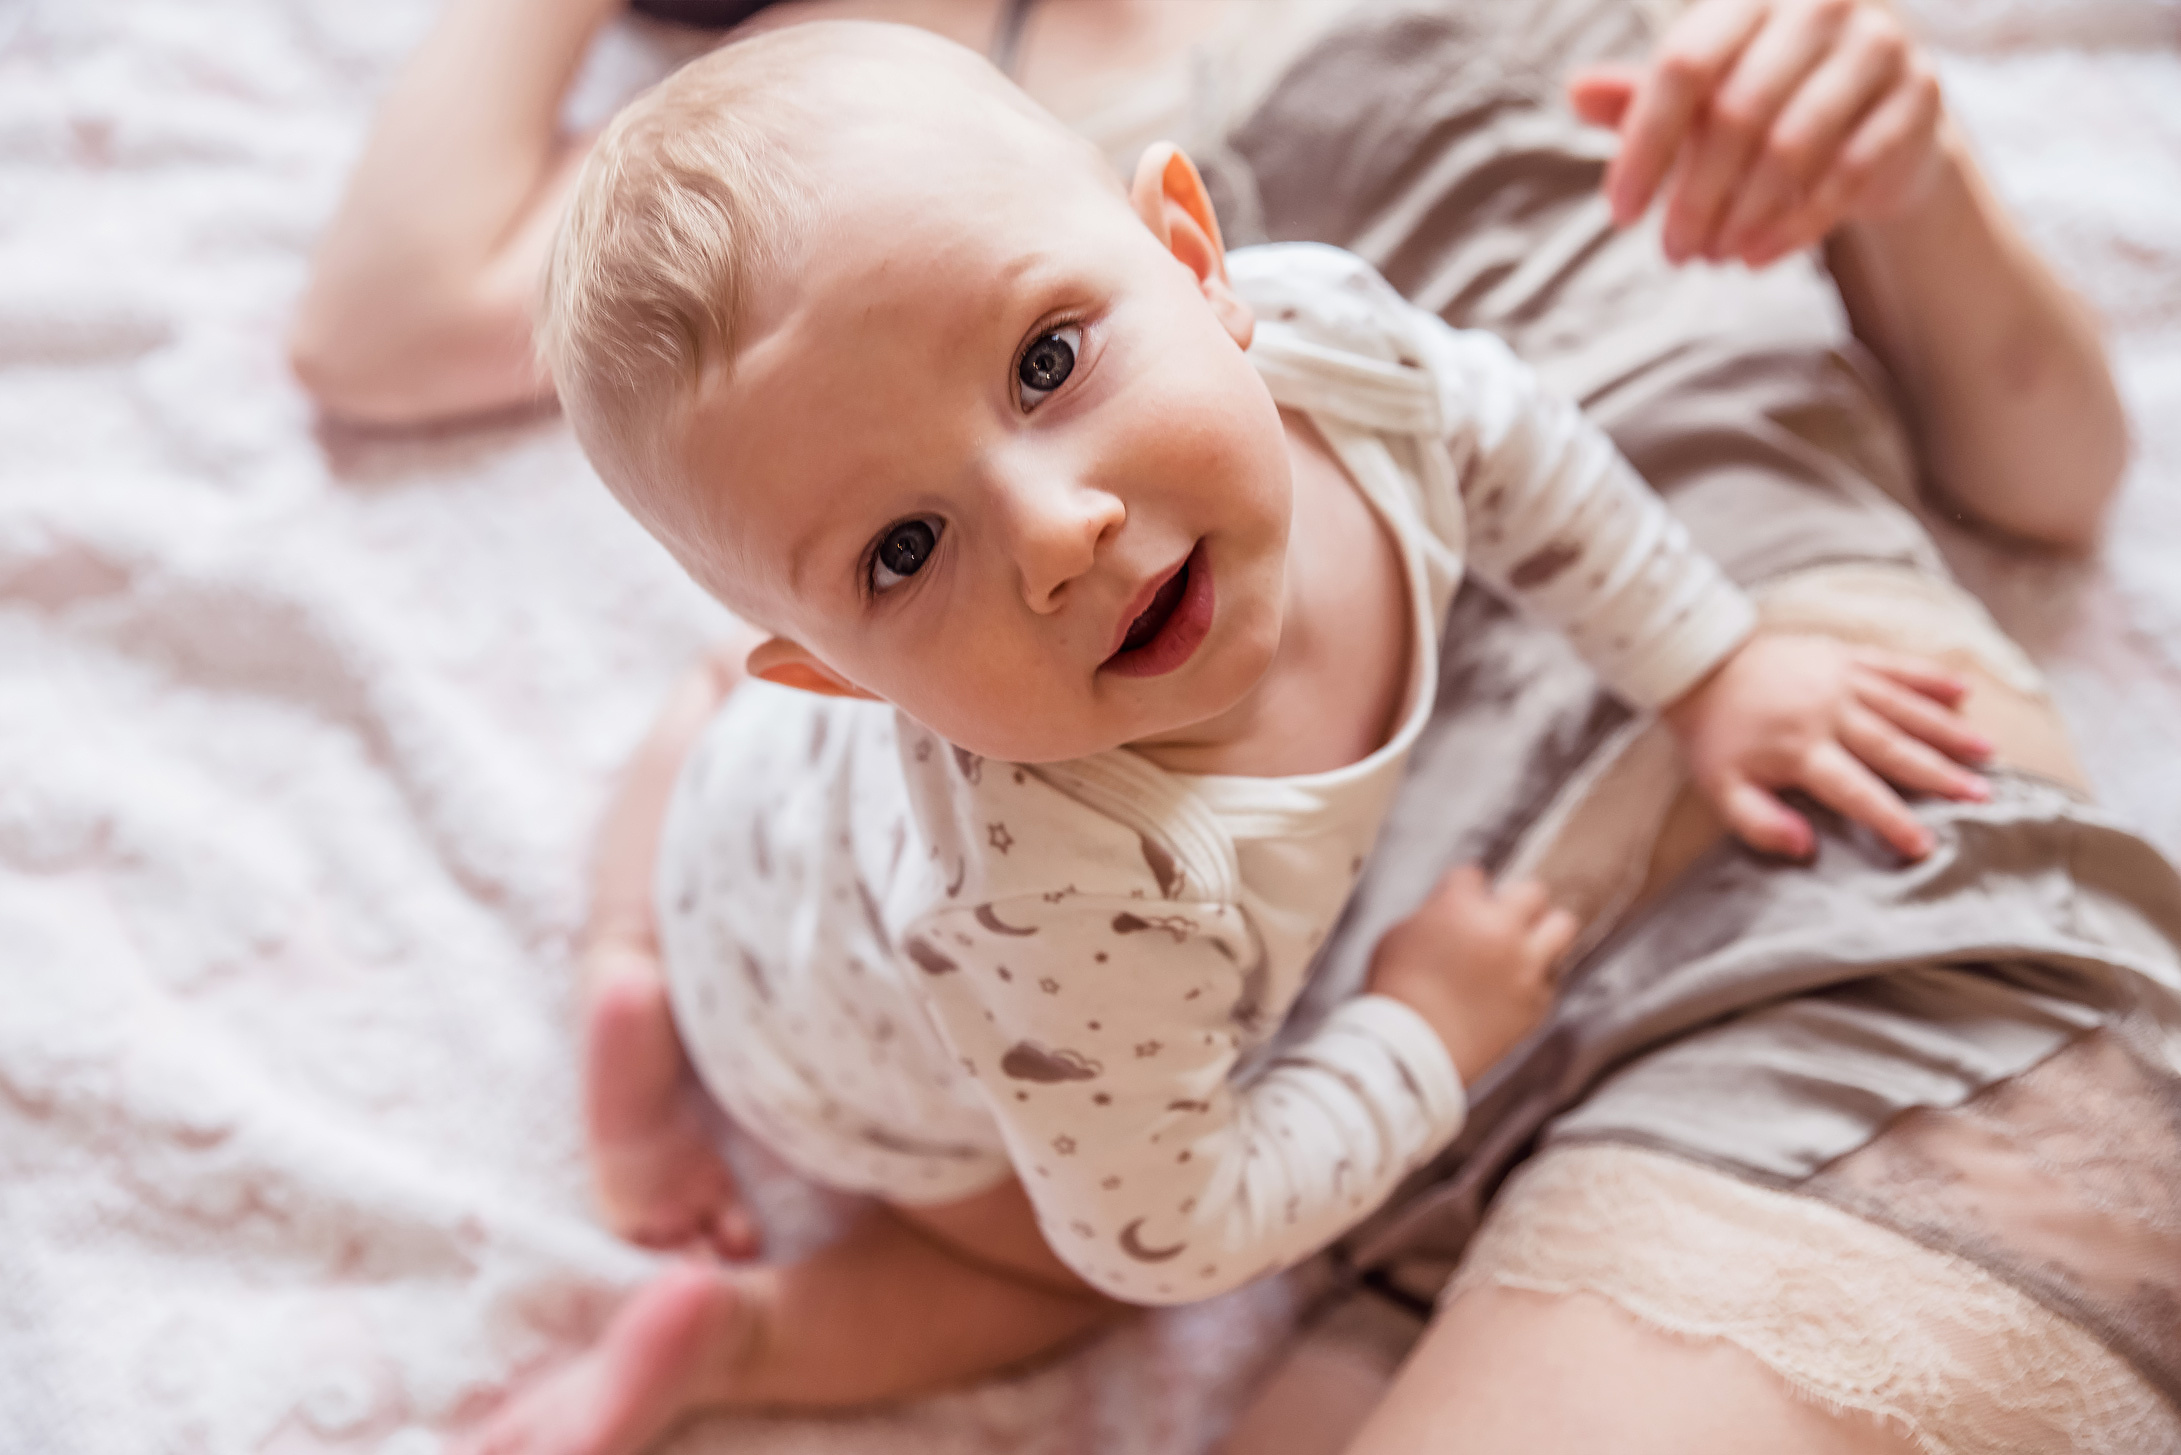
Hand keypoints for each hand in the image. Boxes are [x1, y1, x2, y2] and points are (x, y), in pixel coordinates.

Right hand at [1367, 866, 1576, 1083]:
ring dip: (1543, 931)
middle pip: (1531, 892)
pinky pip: (1551, 976)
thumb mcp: (1398, 936)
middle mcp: (1501, 930)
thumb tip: (1450, 908)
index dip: (1463, 891)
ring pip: (1562, 926)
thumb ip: (1432, 913)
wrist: (1412, 1051)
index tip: (1458, 905)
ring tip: (1525, 944)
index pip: (1474, 876)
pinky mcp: (1536, 1002)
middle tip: (1498, 920)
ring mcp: (1525, 967)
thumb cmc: (1396, 992)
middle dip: (1513, 903)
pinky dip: (1536, 977)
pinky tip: (1513, 985)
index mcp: (1460, 908)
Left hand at [1567, 0, 1947, 266]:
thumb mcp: (1701, 95)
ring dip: (1741, 216)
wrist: (1876, 114)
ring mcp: (1878, 45)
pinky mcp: (1918, 97)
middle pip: (1737, 113)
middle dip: (1694, 196)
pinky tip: (1755, 257)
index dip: (1644, 145)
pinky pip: (1847, 173)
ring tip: (1711, 257)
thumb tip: (1576, 92)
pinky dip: (1793, 226)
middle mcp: (1821, 4)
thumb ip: (1641, 95)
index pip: (1684, 64)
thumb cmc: (1766, 99)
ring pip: (1792, 146)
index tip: (1620, 214)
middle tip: (1672, 252)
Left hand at [1665, 633, 1992, 860]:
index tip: (1926, 845)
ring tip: (1987, 752)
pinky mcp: (1842, 654)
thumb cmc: (1714, 735)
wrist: (1698, 665)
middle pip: (1893, 748)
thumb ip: (1759, 823)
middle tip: (1982, 795)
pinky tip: (1963, 691)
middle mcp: (1827, 713)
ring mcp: (1839, 679)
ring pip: (1904, 707)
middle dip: (1940, 774)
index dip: (1891, 820)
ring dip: (1947, 730)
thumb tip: (1807, 848)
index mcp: (1800, 750)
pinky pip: (1893, 665)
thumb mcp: (1720, 788)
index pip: (1855, 791)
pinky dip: (1928, 677)